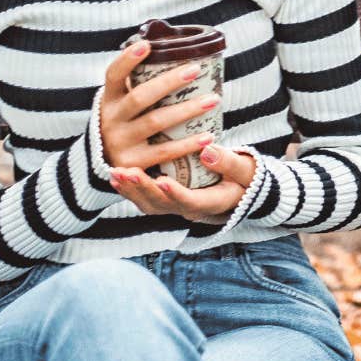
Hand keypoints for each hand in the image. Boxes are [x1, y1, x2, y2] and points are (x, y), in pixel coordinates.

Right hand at [97, 41, 219, 173]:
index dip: (127, 60)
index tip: (147, 45)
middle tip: (195, 69)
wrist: (106, 164)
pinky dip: (187, 144)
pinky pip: (164, 151)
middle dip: (169, 82)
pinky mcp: (133, 163)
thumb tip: (170, 51)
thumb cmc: (126, 123)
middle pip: (140, 97)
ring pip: (156, 122)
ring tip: (213, 100)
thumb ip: (138, 83)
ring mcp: (120, 142)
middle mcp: (111, 119)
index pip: (113, 74)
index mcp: (109, 99)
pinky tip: (207, 136)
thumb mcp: (121, 103)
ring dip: (187, 110)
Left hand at [110, 145, 256, 222]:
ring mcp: (175, 206)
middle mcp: (189, 209)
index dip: (175, 193)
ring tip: (115, 173)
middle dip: (142, 189)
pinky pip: (145, 198)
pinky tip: (114, 176)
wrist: (241, 187)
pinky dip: (129, 189)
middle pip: (162, 204)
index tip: (162, 180)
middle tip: (127, 172)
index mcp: (211, 203)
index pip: (190, 201)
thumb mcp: (245, 169)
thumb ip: (229, 162)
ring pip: (149, 204)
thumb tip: (208, 151)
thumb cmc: (245, 176)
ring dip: (131, 190)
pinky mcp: (166, 200)